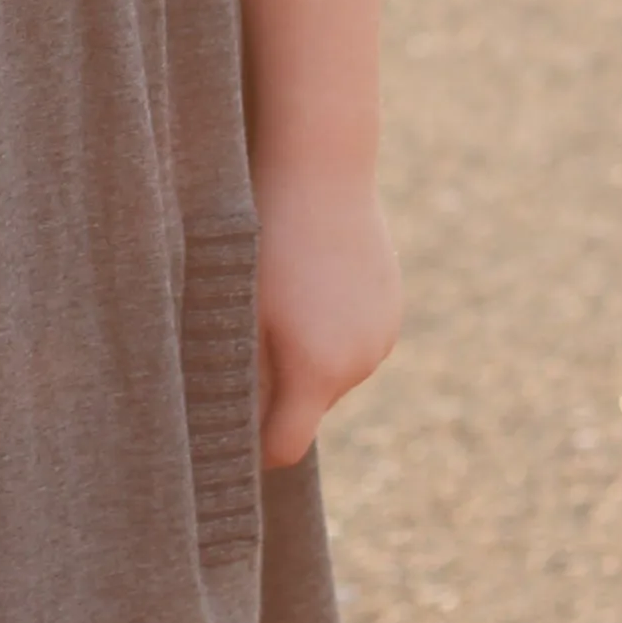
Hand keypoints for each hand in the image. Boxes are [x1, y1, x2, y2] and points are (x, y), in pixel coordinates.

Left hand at [256, 173, 400, 470]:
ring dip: (308, 360)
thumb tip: (233, 423)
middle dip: (280, 394)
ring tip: (283, 302)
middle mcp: (358, 365)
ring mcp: (382, 338)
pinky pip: (355, 343)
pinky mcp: (393, 311)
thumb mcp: (242, 312)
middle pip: (309, 409)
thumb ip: (243, 378)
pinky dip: (331, 332)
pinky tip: (311, 285)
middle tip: (247, 345)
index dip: (255, 450)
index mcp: (317, 372)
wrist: (321, 171)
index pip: (284, 447)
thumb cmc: (264, 240)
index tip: (229, 439)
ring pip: (333, 375)